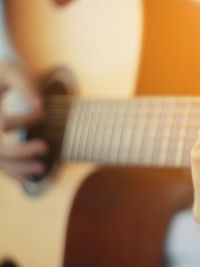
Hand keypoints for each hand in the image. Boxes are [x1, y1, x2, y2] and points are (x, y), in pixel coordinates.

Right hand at [0, 62, 46, 180]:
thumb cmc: (4, 72)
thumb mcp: (14, 71)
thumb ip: (26, 85)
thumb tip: (40, 106)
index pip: (2, 124)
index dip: (25, 121)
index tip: (43, 111)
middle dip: (21, 152)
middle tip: (46, 147)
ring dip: (19, 167)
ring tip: (43, 168)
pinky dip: (12, 172)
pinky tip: (28, 178)